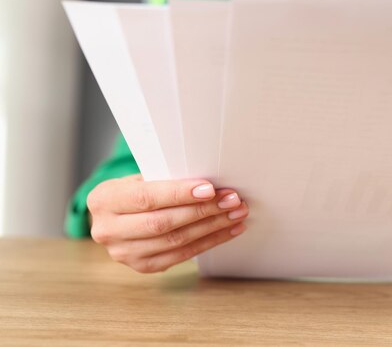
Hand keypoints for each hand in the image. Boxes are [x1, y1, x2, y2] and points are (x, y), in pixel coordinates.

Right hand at [87, 174, 247, 272]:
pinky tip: (228, 230)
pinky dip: (209, 242)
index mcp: (104, 200)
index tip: (210, 189)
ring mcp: (123, 253)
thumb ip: (164, 179)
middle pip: (163, 223)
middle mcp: (108, 230)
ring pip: (175, 241)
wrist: (117, 214)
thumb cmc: (136, 188)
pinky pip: (181, 255)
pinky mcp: (143, 266)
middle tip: (232, 200)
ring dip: (212, 227)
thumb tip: (208, 183)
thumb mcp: (140, 177)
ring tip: (236, 214)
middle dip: (203, 211)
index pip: (146, 198)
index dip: (179, 194)